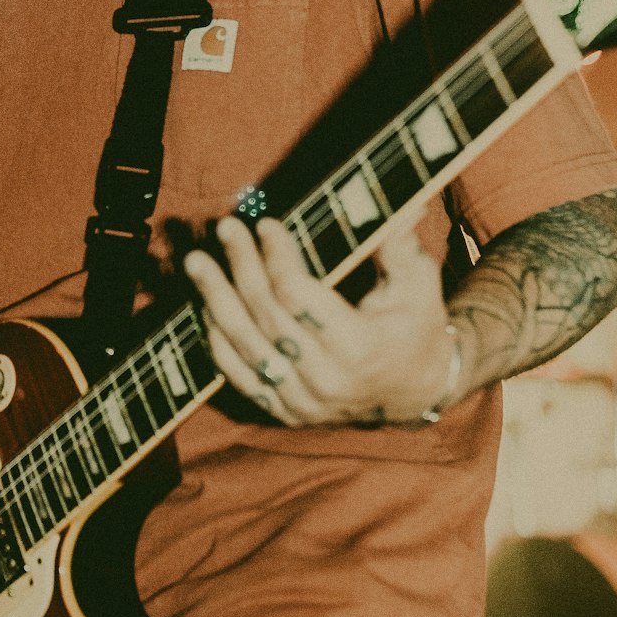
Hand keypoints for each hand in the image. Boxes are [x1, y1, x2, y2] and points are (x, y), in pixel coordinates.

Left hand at [186, 216, 460, 426]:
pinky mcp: (285, 411)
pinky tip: (206, 306)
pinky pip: (240, 377)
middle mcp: (327, 380)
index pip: (301, 297)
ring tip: (196, 262)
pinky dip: (218, 341)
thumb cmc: (415, 326)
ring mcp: (302, 401)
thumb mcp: (419, 284)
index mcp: (359, 348)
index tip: (266, 224)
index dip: (278, 258)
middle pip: (267, 316)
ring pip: (245, 347)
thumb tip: (399, 204)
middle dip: (241, 267)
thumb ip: (399, 247)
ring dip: (216, 299)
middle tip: (225, 228)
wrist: (413, 392)